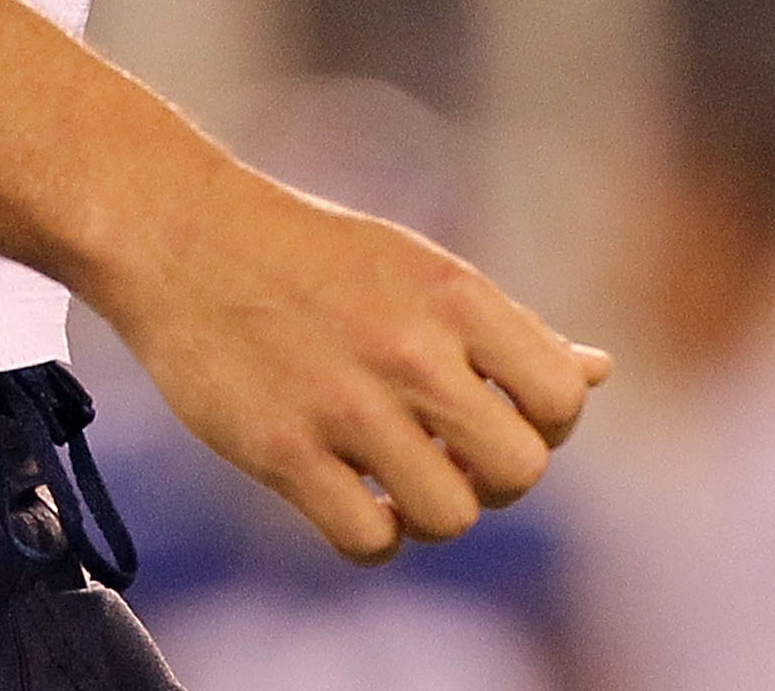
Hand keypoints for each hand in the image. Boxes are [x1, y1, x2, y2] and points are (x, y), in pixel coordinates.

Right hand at [104, 153, 609, 560]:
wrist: (178, 232)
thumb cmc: (307, 252)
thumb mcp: (416, 266)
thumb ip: (504, 326)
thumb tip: (597, 372)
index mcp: (450, 292)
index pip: (563, 398)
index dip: (541, 422)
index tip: (493, 410)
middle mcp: (408, 348)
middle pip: (520, 471)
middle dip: (491, 475)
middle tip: (446, 451)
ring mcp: (345, 404)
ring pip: (451, 517)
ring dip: (430, 510)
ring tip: (392, 475)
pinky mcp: (283, 452)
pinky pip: (370, 543)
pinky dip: (369, 534)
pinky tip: (346, 492)